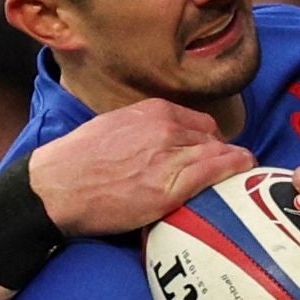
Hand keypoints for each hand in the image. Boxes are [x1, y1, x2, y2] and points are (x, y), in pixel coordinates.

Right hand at [27, 99, 247, 237]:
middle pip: (211, 139)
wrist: (55, 187)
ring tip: (240, 177)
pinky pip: (215, 172)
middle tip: (222, 173)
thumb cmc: (75, 162)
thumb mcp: (112, 127)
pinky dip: (234, 171)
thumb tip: (161, 142)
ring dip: (231, 165)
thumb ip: (142, 129)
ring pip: (217, 154)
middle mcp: (165, 129)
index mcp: (151, 112)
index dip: (207, 141)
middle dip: (218, 154)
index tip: (210, 153)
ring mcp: (169, 157)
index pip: (199, 123)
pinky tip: (243, 174)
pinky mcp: (169, 187)